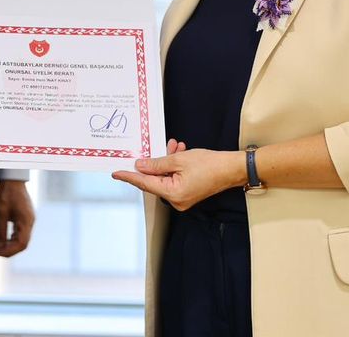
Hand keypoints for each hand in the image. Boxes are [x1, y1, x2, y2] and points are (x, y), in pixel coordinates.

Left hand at [0, 180, 34, 256]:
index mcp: (26, 221)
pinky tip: (1, 241)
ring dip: (9, 246)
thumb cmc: (6, 193)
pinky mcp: (24, 219)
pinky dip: (11, 240)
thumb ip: (0, 230)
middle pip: (22, 244)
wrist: (12, 179)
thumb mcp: (0, 212)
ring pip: (21, 240)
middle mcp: (30, 223)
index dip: (9, 251)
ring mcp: (28, 221)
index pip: (21, 244)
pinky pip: (19, 234)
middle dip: (8, 250)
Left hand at [111, 138, 241, 211]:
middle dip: (153, 164)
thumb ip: (157, 163)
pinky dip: (174, 167)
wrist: (232, 168)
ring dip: (166, 162)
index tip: (116, 173)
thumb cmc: (211, 164)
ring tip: (173, 147)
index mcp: (173, 194)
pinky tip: (178, 152)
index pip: (145, 184)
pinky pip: (174, 179)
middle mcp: (177, 201)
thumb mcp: (179, 159)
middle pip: (155, 181)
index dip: (130, 176)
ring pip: (165, 178)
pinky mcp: (188, 194)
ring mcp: (183, 199)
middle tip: (147, 151)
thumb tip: (140, 166)